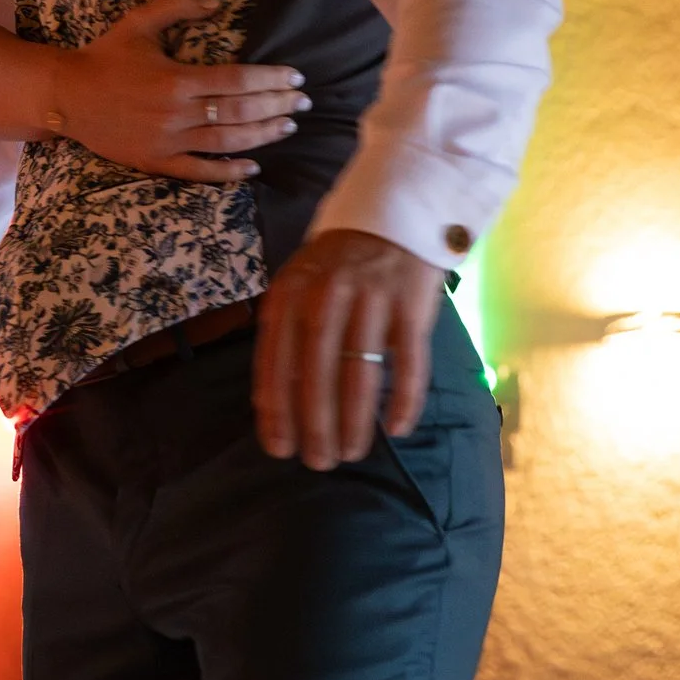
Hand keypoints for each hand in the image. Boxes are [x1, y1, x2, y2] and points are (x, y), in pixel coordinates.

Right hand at [52, 0, 307, 181]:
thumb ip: (178, 6)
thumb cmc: (105, 56)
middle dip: (277, 107)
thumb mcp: (138, 22)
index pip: (237, 80)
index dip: (271, 80)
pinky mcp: (156, 162)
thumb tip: (218, 3)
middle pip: (239, 111)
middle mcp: (177, 113)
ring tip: (288, 127)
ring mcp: (167, 141)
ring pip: (226, 142)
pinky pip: (199, 171)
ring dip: (262, 136)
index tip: (296, 79)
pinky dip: (228, 172)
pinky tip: (253, 167)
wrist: (66, 97)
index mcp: (177, 78)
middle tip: (304, 104)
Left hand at [255, 230, 441, 467]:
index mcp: (291, 291)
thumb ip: (283, 336)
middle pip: (317, 368)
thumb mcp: (298, 287)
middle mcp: (328, 293)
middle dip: (315, 421)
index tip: (279, 447)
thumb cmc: (337, 266)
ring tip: (351, 452)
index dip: (277, 407)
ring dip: (355, 417)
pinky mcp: (411, 303)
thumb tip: (267, 404)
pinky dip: (405, 398)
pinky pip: (409, 360)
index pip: (276, 357)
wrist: (393, 216)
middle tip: (318, 462)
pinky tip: (397, 428)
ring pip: (360, 367)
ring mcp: (372, 296)